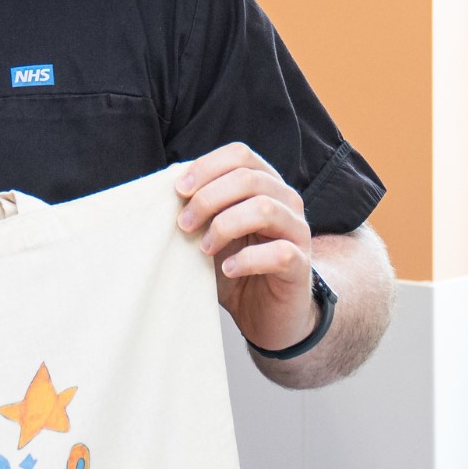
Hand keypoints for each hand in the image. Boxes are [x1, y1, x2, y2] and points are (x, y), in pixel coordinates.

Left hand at [168, 143, 327, 346]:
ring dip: (224, 226)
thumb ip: (199, 208)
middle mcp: (286, 201)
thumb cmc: (236, 266)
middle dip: (208, 199)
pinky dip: (247, 259)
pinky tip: (229, 269)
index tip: (178, 191)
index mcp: (265, 184)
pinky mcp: (300, 264)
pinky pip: (279, 252)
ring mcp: (297, 231)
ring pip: (265, 209)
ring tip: (204, 249)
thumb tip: (167, 187)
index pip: (240, 155)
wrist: (265, 313)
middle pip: (249, 179)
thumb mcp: (212, 232)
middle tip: (184, 225)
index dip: (207, 167)